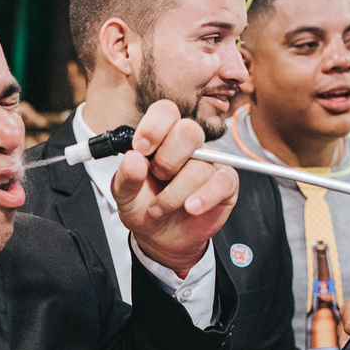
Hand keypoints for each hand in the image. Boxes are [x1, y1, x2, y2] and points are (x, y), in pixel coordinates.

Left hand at [112, 100, 238, 276]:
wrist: (160, 238)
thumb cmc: (144, 208)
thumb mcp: (124, 195)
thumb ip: (126, 176)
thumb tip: (133, 158)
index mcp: (161, 138)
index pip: (166, 112)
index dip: (154, 126)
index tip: (141, 149)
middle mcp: (187, 146)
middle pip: (189, 131)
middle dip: (167, 160)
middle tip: (156, 178)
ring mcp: (208, 163)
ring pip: (199, 167)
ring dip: (174, 194)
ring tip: (159, 209)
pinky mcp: (225, 184)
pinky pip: (222, 182)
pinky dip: (204, 197)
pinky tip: (190, 208)